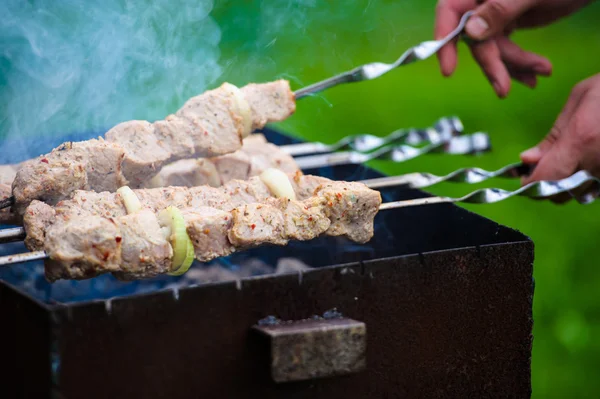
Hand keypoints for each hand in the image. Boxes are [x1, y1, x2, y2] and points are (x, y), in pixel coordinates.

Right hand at [435, 0, 591, 96]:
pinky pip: (506, 48)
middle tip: (504, 88)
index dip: (444, 39)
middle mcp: (483, 0)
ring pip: (492, 48)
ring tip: (538, 76)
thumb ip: (499, 9)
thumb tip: (470, 33)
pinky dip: (520, 63)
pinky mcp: (510, 22)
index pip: (450, 11)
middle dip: (492, 64)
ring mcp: (496, 12)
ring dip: (513, 67)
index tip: (449, 69)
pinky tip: (536, 72)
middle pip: (473, 38)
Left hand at [520, 73, 599, 186]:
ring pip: (580, 195)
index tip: (524, 177)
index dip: (529, 183)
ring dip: (566, 186)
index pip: (545, 179)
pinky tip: (587, 164)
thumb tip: (528, 159)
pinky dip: (587, 183)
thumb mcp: (580, 99)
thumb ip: (552, 135)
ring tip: (567, 164)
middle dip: (544, 188)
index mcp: (581, 140)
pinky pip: (598, 189)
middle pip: (560, 195)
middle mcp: (598, 162)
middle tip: (542, 171)